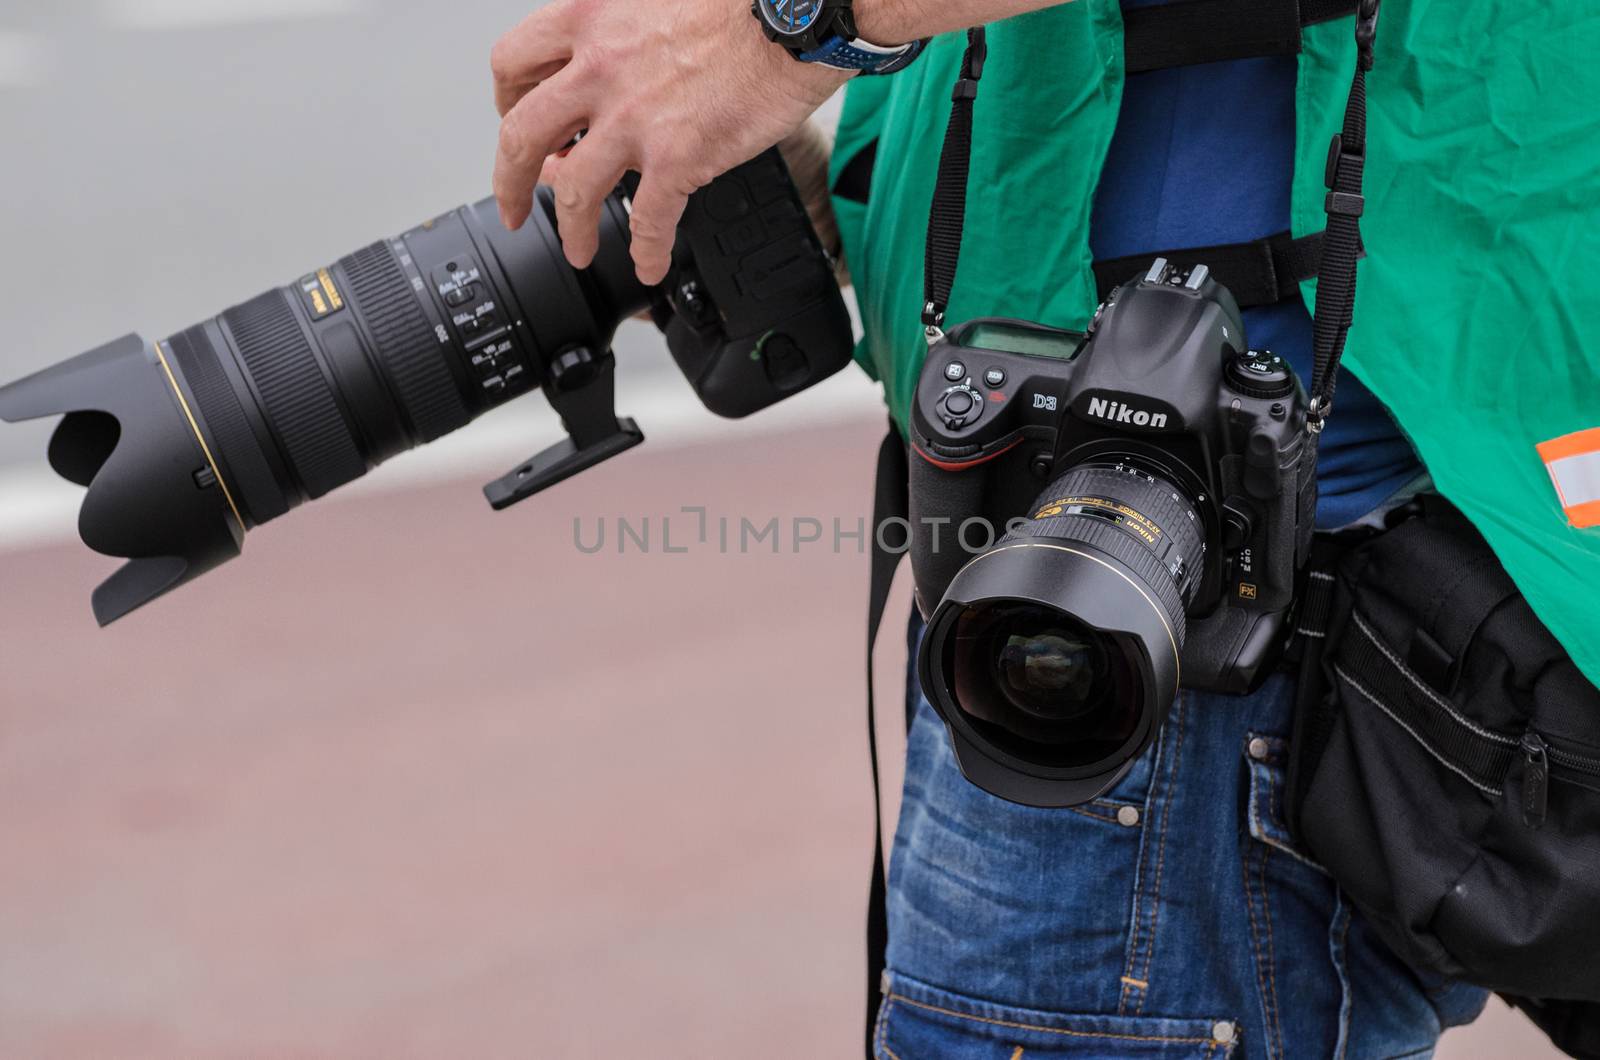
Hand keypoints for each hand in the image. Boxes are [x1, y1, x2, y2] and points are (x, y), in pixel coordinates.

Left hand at [491, 0, 851, 285]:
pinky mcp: (677, 157)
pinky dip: (646, 250)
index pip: (513, 65)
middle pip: (523, 136)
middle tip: (515, 207)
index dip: (506, 101)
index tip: (516, 121)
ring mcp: (634, 118)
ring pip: (576, 190)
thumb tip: (612, 70)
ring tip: (579, 251)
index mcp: (589, 20)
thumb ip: (620, 31)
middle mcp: (599, 69)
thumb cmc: (740, 4)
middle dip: (512, 181)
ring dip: (572, 230)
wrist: (794, 16)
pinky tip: (651, 264)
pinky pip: (648, 220)